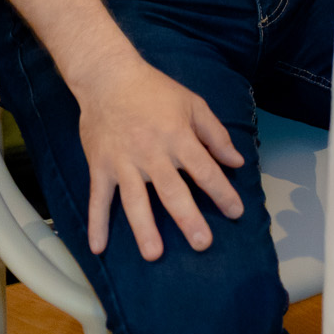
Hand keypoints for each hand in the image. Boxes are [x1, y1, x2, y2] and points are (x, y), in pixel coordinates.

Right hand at [73, 54, 245, 259]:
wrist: (109, 78)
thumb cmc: (156, 91)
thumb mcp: (193, 104)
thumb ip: (216, 135)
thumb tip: (237, 162)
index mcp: (178, 138)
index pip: (205, 170)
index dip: (223, 192)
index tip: (236, 212)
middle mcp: (152, 154)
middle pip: (173, 191)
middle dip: (188, 218)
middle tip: (202, 243)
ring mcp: (124, 163)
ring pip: (135, 201)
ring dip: (144, 228)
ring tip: (153, 254)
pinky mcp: (101, 167)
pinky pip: (98, 199)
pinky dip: (97, 223)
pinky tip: (99, 247)